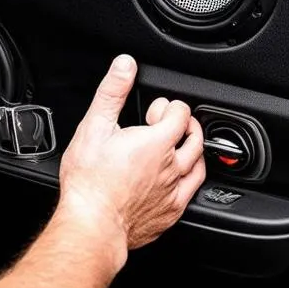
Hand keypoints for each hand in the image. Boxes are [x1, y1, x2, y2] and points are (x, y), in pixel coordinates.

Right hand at [58, 56, 205, 260]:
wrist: (92, 222)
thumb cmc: (89, 180)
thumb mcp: (94, 126)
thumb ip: (113, 92)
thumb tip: (125, 65)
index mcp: (157, 142)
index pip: (180, 114)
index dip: (169, 107)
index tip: (156, 110)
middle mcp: (172, 166)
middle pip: (195, 138)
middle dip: (185, 125)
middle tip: (169, 124)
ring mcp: (174, 192)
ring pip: (199, 166)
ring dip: (192, 152)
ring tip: (179, 148)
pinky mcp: (171, 213)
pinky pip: (192, 193)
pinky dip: (189, 181)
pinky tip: (178, 181)